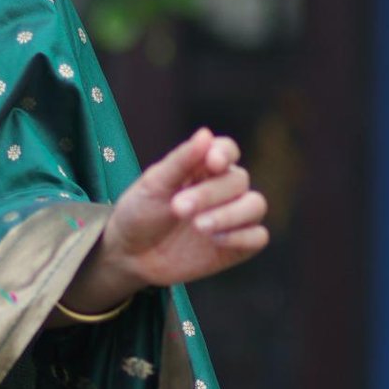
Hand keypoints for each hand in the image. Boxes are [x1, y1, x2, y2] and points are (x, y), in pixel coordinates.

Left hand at [96, 127, 269, 295]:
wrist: (130, 255)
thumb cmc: (140, 212)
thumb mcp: (153, 185)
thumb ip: (181, 161)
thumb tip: (205, 134)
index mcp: (204, 167)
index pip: (227, 150)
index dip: (225, 153)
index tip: (212, 162)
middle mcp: (224, 189)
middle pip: (238, 180)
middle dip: (210, 194)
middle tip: (178, 207)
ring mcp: (233, 217)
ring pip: (255, 206)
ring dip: (231, 214)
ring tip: (199, 226)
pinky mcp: (237, 246)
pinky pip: (258, 237)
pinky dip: (242, 237)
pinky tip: (215, 240)